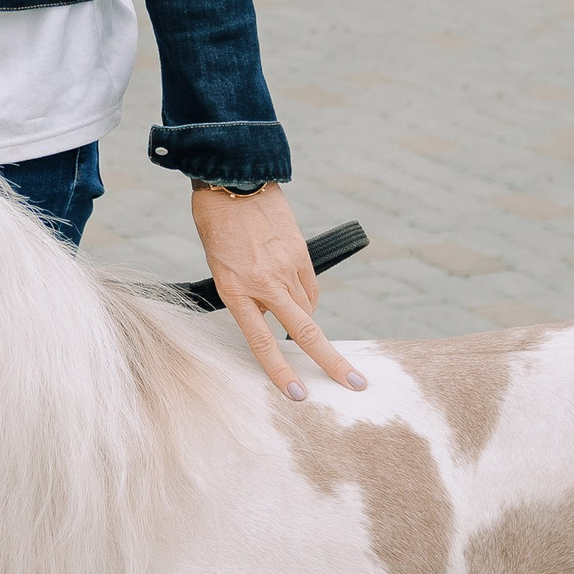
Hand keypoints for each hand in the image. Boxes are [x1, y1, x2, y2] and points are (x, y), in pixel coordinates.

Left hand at [190, 184, 364, 398]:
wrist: (234, 178)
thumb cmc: (217, 225)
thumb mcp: (220, 266)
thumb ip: (245, 294)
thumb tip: (271, 316)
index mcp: (235, 289)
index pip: (261, 341)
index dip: (279, 371)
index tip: (298, 394)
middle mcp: (263, 282)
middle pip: (305, 331)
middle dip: (332, 362)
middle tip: (356, 384)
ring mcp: (286, 266)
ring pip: (307, 309)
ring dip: (307, 324)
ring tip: (300, 328)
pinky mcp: (300, 252)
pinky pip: (310, 287)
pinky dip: (306, 299)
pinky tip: (298, 299)